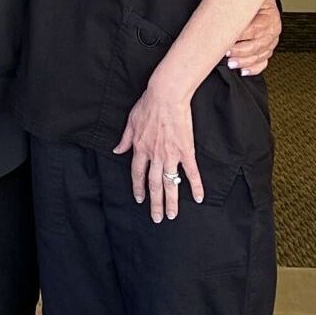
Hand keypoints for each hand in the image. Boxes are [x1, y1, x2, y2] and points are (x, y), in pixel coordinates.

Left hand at [115, 78, 202, 221]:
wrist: (166, 96)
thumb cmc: (148, 106)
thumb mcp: (130, 122)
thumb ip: (124, 139)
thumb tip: (116, 150)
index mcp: (140, 149)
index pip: (138, 174)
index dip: (138, 188)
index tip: (139, 199)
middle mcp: (154, 156)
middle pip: (153, 185)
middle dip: (155, 203)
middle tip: (157, 218)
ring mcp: (171, 155)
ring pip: (170, 183)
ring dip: (171, 201)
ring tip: (173, 215)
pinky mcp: (186, 151)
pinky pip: (192, 172)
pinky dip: (196, 185)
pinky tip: (199, 197)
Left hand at [228, 0, 280, 75]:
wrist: (261, 1)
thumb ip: (239, 4)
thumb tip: (221, 12)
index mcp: (269, 17)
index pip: (255, 29)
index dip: (241, 36)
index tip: (227, 39)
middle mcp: (273, 31)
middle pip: (257, 45)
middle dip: (241, 52)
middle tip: (227, 53)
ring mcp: (271, 42)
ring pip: (259, 56)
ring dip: (244, 61)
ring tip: (231, 63)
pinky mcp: (267, 50)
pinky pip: (262, 63)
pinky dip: (253, 69)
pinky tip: (243, 70)